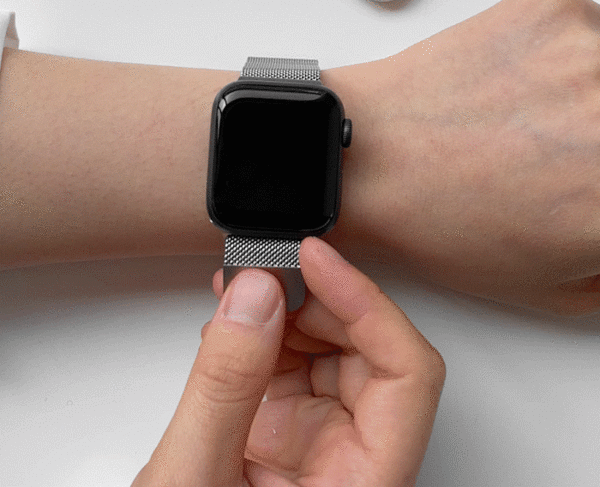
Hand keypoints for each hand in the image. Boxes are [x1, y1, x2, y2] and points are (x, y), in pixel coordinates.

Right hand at [131, 237, 444, 485]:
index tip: (318, 261)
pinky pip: (291, 363)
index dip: (368, 305)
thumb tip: (256, 297)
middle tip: (267, 271)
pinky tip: (235, 320)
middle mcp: (351, 466)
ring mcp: (317, 449)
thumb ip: (225, 388)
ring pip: (330, 352)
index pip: (406, 376)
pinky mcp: (283, 435)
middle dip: (318, 301)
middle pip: (369, 354)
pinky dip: (264, 331)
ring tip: (242, 289)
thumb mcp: (191, 482)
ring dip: (289, 311)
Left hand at [325, 0, 599, 315]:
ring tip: (546, 127)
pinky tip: (522, 91)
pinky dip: (571, 63)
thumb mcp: (547, 285)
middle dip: (599, 151)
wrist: (363, 157)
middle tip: (574, 156)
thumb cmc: (433, 223)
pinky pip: (592, 33)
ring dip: (595, 101)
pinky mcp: (551, 10)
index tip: (592, 185)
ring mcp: (588, 52)